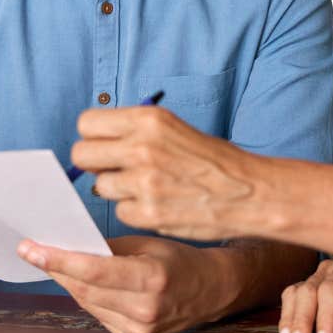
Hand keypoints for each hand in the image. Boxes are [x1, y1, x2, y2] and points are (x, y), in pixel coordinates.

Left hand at [17, 235, 232, 332]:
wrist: (212, 290)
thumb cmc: (180, 260)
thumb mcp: (147, 243)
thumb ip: (109, 248)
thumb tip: (69, 245)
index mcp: (152, 278)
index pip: (94, 271)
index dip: (59, 260)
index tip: (32, 249)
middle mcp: (145, 308)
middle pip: (84, 289)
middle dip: (56, 268)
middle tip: (34, 250)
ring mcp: (140, 328)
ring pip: (87, 303)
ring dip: (69, 282)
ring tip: (55, 262)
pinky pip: (98, 315)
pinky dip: (88, 297)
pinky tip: (84, 283)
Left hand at [72, 106, 260, 241]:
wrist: (249, 191)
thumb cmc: (212, 160)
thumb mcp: (174, 128)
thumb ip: (134, 131)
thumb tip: (97, 143)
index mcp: (148, 120)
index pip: (87, 123)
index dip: (94, 136)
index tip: (105, 145)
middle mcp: (141, 147)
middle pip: (82, 154)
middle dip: (95, 164)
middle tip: (116, 169)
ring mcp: (143, 182)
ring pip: (100, 186)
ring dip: (118, 190)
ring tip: (147, 188)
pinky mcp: (148, 213)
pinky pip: (120, 211)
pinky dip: (134, 211)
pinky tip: (158, 204)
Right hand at [280, 258, 332, 332]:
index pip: (330, 290)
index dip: (325, 316)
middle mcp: (327, 270)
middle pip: (308, 291)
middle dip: (302, 320)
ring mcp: (315, 277)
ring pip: (295, 293)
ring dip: (290, 318)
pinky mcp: (307, 287)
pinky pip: (291, 298)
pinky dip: (287, 316)